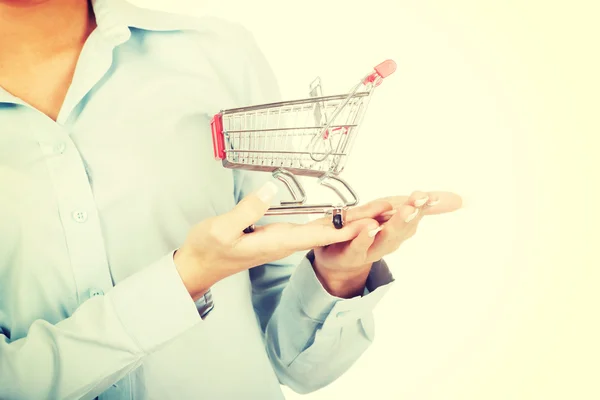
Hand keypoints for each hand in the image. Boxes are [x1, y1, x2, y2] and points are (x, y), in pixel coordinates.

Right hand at [174, 181, 389, 300]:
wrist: (200, 265)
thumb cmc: (208, 248)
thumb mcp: (222, 229)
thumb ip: (247, 210)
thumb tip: (271, 186)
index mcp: (278, 241)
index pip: (321, 234)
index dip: (349, 227)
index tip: (375, 221)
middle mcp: (288, 242)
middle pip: (332, 232)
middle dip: (361, 221)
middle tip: (391, 208)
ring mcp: (286, 240)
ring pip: (327, 229)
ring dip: (353, 220)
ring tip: (380, 208)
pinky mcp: (280, 236)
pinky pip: (316, 228)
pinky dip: (336, 221)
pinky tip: (347, 215)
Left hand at [312, 191, 462, 296]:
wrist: (338, 257)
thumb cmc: (368, 232)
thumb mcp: (392, 212)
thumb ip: (421, 205)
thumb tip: (459, 199)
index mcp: (400, 229)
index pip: (415, 214)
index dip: (425, 205)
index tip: (431, 195)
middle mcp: (389, 240)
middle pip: (403, 228)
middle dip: (412, 214)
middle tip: (420, 201)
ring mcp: (370, 249)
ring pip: (384, 238)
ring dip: (395, 225)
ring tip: (403, 211)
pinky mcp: (350, 254)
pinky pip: (358, 246)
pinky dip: (365, 237)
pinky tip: (370, 226)